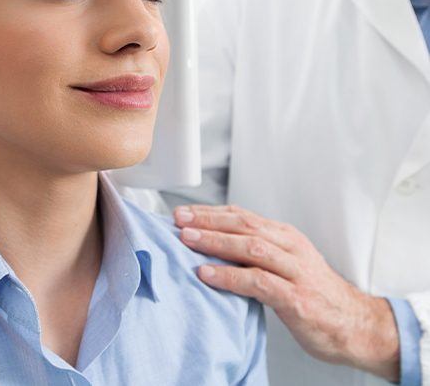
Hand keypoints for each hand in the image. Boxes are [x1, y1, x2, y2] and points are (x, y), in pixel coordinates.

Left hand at [174, 204, 399, 381]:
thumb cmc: (316, 295)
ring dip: (215, 241)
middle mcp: (290, 247)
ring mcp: (295, 271)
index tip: (184, 212)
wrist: (358, 326)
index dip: (211, 212)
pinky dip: (229, 276)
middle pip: (244, 224)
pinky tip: (207, 273)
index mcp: (286, 236)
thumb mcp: (287, 264)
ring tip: (186, 239)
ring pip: (250, 246)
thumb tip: (216, 243)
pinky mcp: (297, 298)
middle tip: (178, 219)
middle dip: (207, 219)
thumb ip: (258, 252)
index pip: (243, 215)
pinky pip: (258, 281)